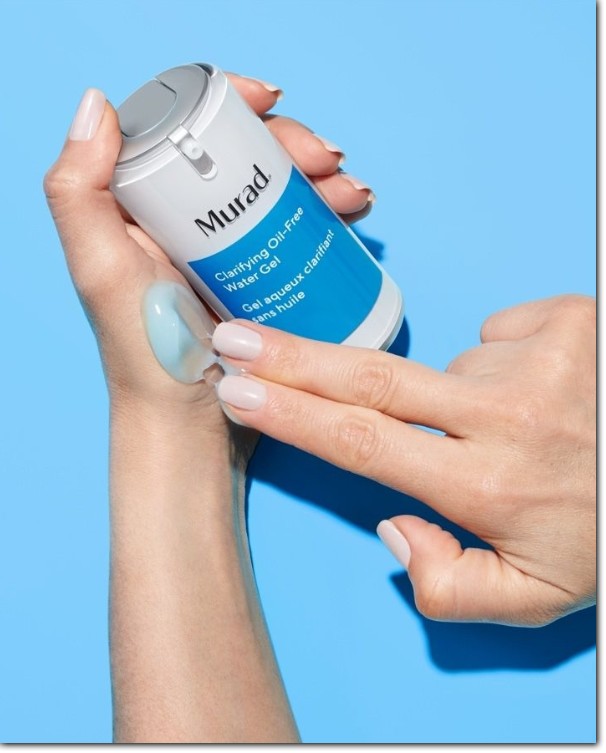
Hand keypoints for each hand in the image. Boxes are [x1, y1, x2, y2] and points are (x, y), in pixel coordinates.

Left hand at [44, 75, 373, 436]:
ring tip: (351, 195)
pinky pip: (295, 228)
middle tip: (328, 162)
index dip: (230, 104)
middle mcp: (185, 219)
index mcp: (143, 205)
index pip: (187, 130)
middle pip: (241, 155)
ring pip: (275, 188)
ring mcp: (225, 247)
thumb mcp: (102, 271)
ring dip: (320, 177)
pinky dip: (326, 213)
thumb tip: (97, 104)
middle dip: (292, 143)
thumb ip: (78, 192)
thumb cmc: (145, 352)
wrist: (191, 419)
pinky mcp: (258, 274)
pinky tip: (350, 216)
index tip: (271, 102)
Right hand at [211, 295, 595, 625]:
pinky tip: (538, 392)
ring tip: (513, 430)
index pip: (361, 441)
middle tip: (233, 337)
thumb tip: (394, 526)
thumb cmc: (598, 536)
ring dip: (455, 395)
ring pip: (446, 366)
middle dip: (291, 356)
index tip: (238, 389)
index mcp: (488, 484)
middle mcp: (510, 416)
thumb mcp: (530, 599)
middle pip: (370, 378)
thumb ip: (447, 587)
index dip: (291, 414)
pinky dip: (498, 361)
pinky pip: (493, 333)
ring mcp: (540, 360)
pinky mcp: (566, 321)